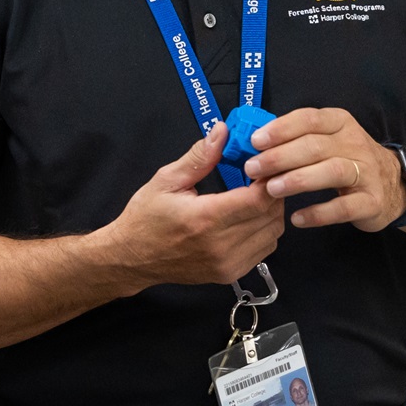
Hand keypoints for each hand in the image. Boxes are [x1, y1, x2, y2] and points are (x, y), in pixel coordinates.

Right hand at [98, 124, 284, 287]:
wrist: (131, 259)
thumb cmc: (145, 219)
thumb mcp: (166, 181)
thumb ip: (199, 157)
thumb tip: (222, 132)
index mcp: (205, 218)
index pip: (259, 198)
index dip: (269, 178)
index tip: (263, 165)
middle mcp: (220, 245)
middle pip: (271, 214)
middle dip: (272, 190)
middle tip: (261, 176)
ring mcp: (227, 263)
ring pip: (273, 232)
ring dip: (271, 211)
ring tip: (255, 195)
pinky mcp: (230, 273)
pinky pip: (265, 248)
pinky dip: (265, 230)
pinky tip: (249, 217)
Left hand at [242, 108, 405, 232]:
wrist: (394, 186)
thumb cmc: (347, 160)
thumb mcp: (327, 140)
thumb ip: (294, 139)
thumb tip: (253, 144)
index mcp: (339, 124)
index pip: (309, 119)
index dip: (281, 129)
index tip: (256, 141)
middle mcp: (355, 144)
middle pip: (315, 146)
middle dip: (280, 157)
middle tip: (253, 169)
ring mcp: (366, 173)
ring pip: (331, 171)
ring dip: (298, 179)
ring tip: (272, 189)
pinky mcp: (371, 201)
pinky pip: (344, 207)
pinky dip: (319, 213)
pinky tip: (298, 218)